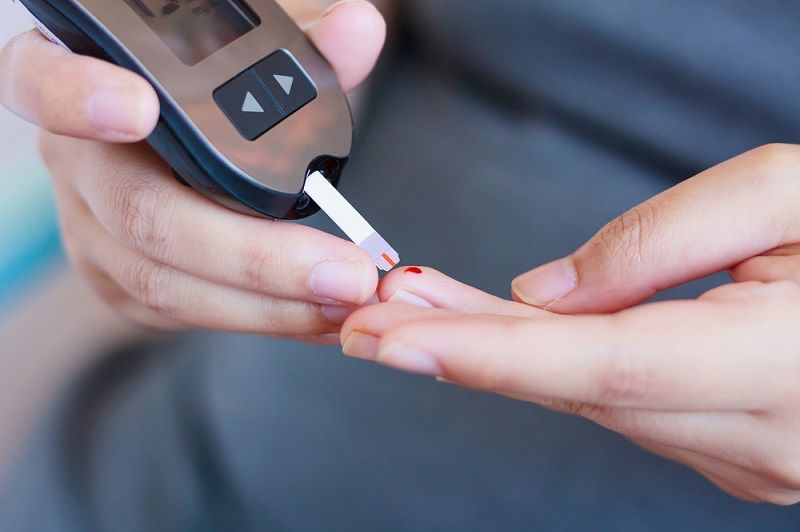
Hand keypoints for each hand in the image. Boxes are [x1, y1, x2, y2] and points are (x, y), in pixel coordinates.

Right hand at [0, 1, 385, 340]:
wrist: (185, 145)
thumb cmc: (215, 90)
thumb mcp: (252, 53)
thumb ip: (302, 44)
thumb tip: (357, 31)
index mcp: (87, 79)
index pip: (42, 78)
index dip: (80, 95)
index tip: (138, 108)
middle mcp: (78, 159)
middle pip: (144, 214)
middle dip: (254, 256)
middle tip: (342, 273)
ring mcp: (92, 228)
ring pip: (167, 281)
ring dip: (267, 303)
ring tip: (346, 302)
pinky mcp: (119, 279)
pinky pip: (184, 312)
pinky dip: (259, 317)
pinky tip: (316, 316)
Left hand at [342, 144, 799, 503]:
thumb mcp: (792, 195)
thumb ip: (660, 242)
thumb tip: (548, 294)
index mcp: (777, 365)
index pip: (597, 367)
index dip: (486, 353)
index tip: (395, 337)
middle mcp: (756, 435)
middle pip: (571, 391)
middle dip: (460, 353)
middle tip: (370, 316)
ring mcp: (745, 457)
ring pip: (586, 403)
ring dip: (494, 357)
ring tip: (414, 309)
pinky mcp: (734, 451)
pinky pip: (618, 408)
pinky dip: (547, 371)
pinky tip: (499, 335)